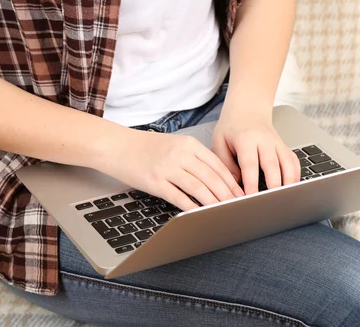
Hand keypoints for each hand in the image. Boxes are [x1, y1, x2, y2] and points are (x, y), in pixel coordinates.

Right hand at [97, 130, 243, 210]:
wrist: (117, 146)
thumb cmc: (146, 147)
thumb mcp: (175, 145)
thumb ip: (194, 158)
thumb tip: (216, 180)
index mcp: (189, 144)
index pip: (217, 165)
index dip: (232, 182)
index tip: (241, 193)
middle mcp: (180, 154)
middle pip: (211, 177)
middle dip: (228, 194)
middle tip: (238, 206)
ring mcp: (167, 168)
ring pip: (198, 187)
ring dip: (214, 202)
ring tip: (224, 212)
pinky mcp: (155, 181)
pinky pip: (178, 197)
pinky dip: (192, 207)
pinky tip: (200, 214)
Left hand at [211, 108, 300, 194]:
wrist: (247, 109)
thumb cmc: (231, 128)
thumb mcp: (219, 142)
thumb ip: (225, 165)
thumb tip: (235, 187)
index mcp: (246, 138)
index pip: (250, 164)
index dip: (251, 183)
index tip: (251, 198)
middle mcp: (264, 140)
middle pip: (272, 165)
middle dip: (273, 186)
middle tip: (271, 203)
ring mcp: (277, 143)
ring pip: (288, 164)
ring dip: (288, 183)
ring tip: (285, 200)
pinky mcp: (285, 147)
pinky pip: (294, 162)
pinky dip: (295, 176)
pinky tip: (292, 189)